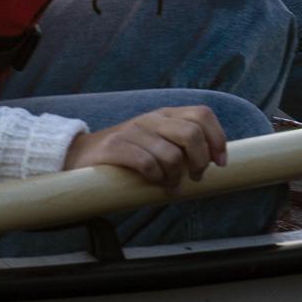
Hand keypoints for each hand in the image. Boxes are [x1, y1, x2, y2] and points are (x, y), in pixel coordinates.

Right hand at [63, 104, 226, 189]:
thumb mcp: (157, 143)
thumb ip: (181, 146)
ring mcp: (132, 130)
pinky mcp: (115, 147)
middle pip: (192, 133)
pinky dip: (156, 178)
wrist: (80, 155)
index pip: (203, 114)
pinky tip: (155, 185)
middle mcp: (152, 118)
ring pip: (171, 153)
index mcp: (166, 115)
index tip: (221, 163)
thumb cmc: (128, 155)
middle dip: (200, 161)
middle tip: (195, 177)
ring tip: (171, 187)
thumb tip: (214, 163)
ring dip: (176, 176)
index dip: (217, 138)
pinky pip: (147, 163)